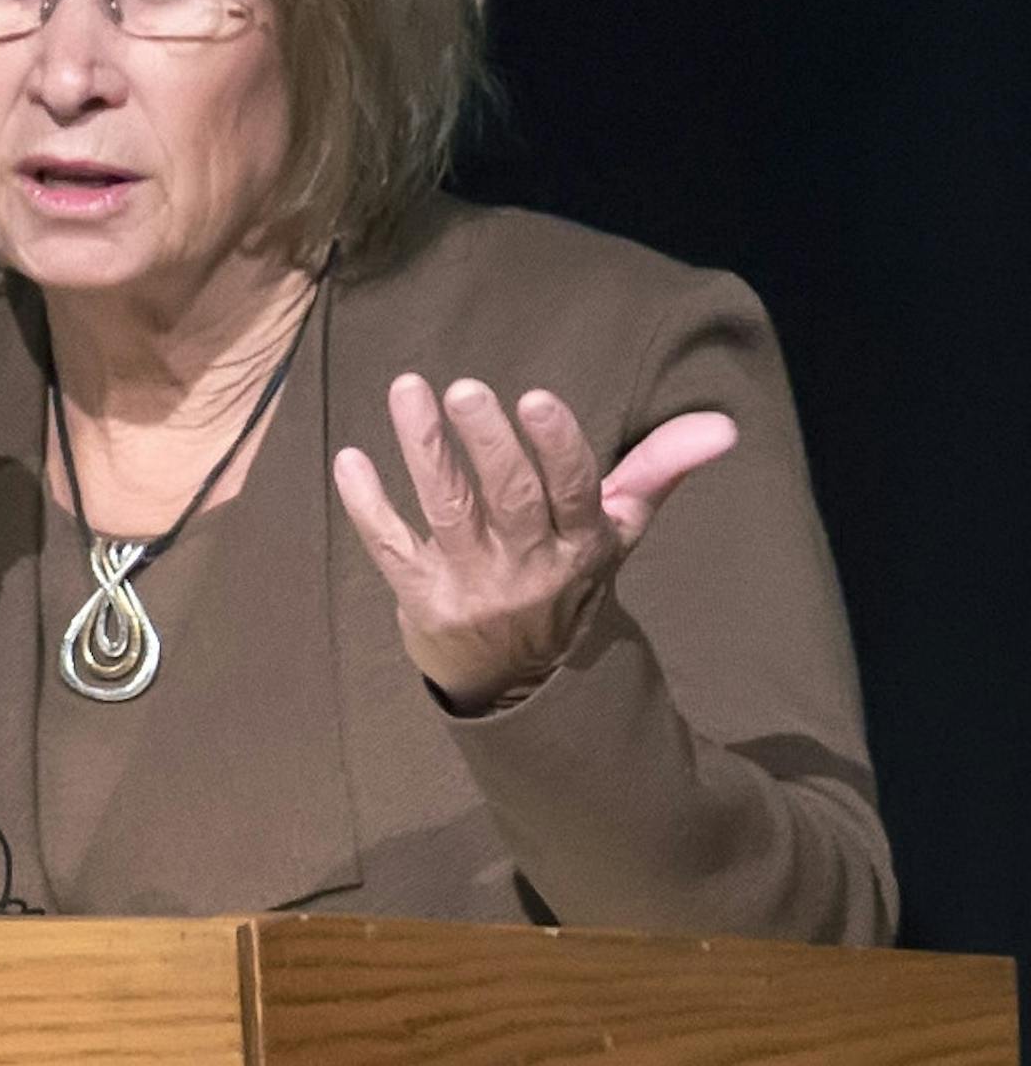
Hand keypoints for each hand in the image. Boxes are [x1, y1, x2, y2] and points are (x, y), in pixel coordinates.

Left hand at [332, 375, 736, 712]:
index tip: (535, 397)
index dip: (557, 447)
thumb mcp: (617, 532)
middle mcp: (529, 565)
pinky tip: (350, 458)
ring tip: (407, 389)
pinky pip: (390, 547)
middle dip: (487, 443)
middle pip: (508, 499)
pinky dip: (367, 504)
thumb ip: (658, 470)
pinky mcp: (423, 599)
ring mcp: (473, 584)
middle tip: (465, 388)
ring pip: (447, 511)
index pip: (575, 492)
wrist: (522, 684)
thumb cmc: (568, 581)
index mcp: (582, 544)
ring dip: (425, 450)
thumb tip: (723, 424)